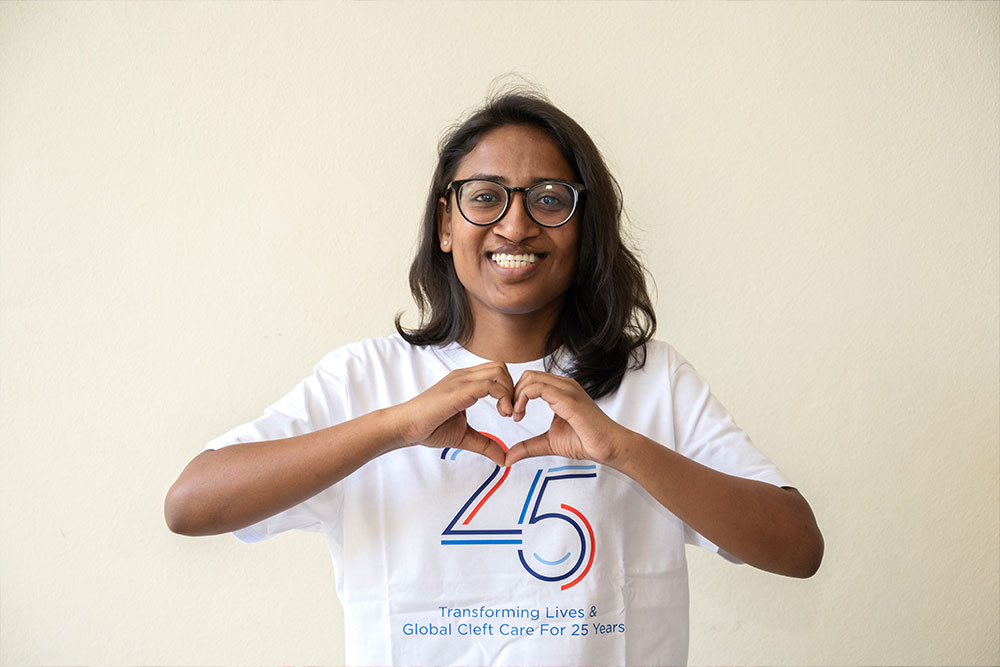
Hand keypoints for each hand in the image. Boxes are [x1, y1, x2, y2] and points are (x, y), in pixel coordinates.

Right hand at [393, 362, 512, 466]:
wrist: (405, 427)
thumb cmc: (429, 428)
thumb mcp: (465, 437)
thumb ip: (486, 444)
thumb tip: (503, 458)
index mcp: (465, 382)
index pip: (496, 372)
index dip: (509, 390)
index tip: (509, 413)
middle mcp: (464, 377)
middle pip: (501, 367)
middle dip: (513, 388)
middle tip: (510, 412)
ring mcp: (461, 381)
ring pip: (498, 371)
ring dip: (509, 392)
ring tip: (506, 414)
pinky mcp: (458, 391)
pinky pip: (489, 385)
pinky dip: (503, 397)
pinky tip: (502, 414)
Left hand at [505, 371, 626, 466]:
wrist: (609, 447)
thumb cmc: (586, 441)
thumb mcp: (549, 443)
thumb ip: (528, 446)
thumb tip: (508, 457)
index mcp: (560, 390)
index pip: (531, 380)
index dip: (516, 394)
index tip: (511, 415)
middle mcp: (564, 385)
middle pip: (528, 375)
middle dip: (512, 393)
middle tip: (510, 414)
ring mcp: (567, 390)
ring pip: (531, 378)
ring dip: (516, 395)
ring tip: (515, 415)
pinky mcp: (568, 399)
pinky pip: (538, 388)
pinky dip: (522, 399)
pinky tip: (520, 415)